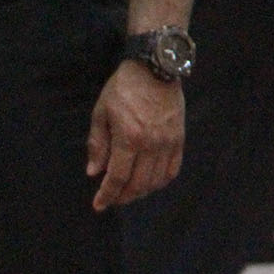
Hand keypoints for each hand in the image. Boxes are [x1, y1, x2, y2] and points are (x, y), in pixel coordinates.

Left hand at [86, 61, 184, 211]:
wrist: (155, 67)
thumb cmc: (123, 89)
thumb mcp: (101, 114)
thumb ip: (97, 145)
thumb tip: (93, 172)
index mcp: (129, 138)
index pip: (117, 178)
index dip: (107, 195)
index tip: (99, 206)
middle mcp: (151, 144)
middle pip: (138, 184)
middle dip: (123, 197)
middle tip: (112, 199)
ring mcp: (168, 142)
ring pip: (156, 181)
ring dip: (141, 192)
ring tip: (128, 191)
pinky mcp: (180, 138)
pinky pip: (173, 169)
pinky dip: (160, 181)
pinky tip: (149, 181)